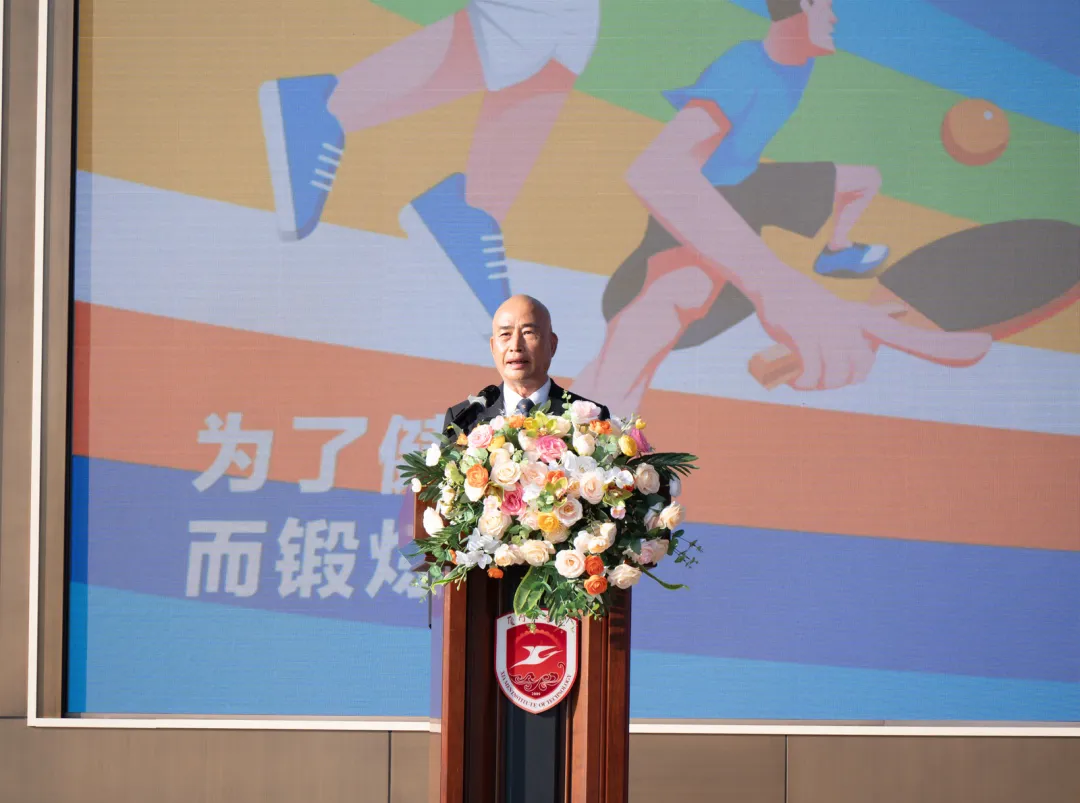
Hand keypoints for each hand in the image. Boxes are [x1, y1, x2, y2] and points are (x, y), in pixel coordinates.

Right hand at [754, 274, 992, 390]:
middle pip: (859, 373)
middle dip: (836, 381)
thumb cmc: (811, 306)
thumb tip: (890, 323)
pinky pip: (811, 376)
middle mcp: (855, 324)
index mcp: (868, 321)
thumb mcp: (845, 314)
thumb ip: (868, 325)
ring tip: (802, 371)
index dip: (944, 346)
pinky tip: (792, 375)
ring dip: (815, 383)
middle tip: (816, 371)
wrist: (776, 286)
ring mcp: (830, 328)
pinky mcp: (805, 334)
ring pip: (835, 378)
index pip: (911, 337)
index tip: (983, 347)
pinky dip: (800, 381)